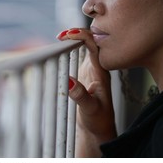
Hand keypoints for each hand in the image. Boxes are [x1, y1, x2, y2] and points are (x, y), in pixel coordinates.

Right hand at [57, 28, 116, 156]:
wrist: (99, 128)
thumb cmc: (99, 120)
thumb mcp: (90, 109)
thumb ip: (80, 96)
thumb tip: (69, 81)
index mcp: (101, 72)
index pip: (94, 46)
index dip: (82, 36)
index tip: (67, 35)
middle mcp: (97, 67)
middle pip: (90, 41)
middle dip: (77, 33)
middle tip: (61, 36)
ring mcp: (90, 69)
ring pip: (85, 46)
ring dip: (74, 39)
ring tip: (61, 38)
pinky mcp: (84, 73)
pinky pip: (79, 54)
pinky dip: (71, 47)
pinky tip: (62, 47)